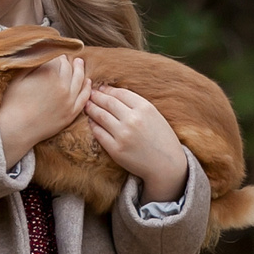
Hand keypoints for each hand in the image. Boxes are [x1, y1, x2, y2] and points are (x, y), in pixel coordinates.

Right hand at [0, 55, 88, 164]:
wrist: (16, 129)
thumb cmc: (13, 102)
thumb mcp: (19, 76)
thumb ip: (33, 62)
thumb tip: (42, 51)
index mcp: (50, 74)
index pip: (58, 59)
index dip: (57, 54)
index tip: (56, 53)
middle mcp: (63, 86)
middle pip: (70, 69)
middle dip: (68, 61)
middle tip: (67, 57)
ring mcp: (69, 101)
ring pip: (80, 81)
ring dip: (80, 70)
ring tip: (79, 63)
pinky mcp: (71, 114)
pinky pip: (84, 98)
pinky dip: (87, 88)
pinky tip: (88, 82)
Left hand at [86, 85, 187, 204]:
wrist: (166, 165)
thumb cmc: (161, 139)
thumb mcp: (154, 115)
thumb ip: (136, 104)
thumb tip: (113, 94)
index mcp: (145, 108)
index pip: (120, 93)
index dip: (108, 89)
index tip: (101, 88)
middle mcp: (133, 119)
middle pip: (108, 102)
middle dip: (96, 96)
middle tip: (89, 94)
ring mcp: (123, 135)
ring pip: (100, 116)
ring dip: (91, 109)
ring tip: (86, 105)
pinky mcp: (116, 149)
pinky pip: (98, 133)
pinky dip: (93, 125)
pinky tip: (91, 121)